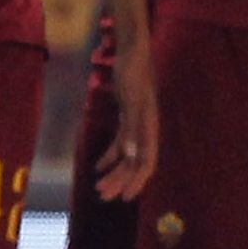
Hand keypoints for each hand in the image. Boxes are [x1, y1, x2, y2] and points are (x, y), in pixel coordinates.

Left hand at [96, 39, 158, 199]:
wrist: (132, 51)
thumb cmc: (133, 72)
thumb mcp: (131, 100)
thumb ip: (132, 128)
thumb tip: (132, 156)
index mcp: (150, 127)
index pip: (146, 161)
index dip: (137, 181)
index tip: (125, 197)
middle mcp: (145, 129)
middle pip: (134, 162)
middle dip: (120, 180)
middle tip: (103, 195)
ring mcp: (137, 123)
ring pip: (127, 155)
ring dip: (114, 171)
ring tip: (99, 186)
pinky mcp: (128, 117)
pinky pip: (120, 142)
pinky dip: (110, 155)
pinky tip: (98, 166)